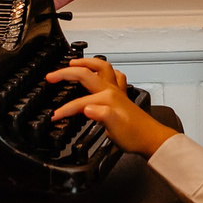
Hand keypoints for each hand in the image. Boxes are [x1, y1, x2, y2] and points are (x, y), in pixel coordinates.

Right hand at [45, 57, 174, 155]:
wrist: (150, 139)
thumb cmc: (133, 136)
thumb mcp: (115, 129)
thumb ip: (101, 115)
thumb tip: (86, 108)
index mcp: (107, 98)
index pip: (79, 102)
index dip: (65, 109)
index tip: (55, 116)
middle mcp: (111, 90)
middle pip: (86, 74)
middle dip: (66, 73)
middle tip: (52, 76)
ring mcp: (117, 91)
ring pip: (102, 68)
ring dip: (87, 62)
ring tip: (74, 63)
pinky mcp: (121, 95)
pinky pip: (114, 76)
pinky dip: (104, 72)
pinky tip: (101, 74)